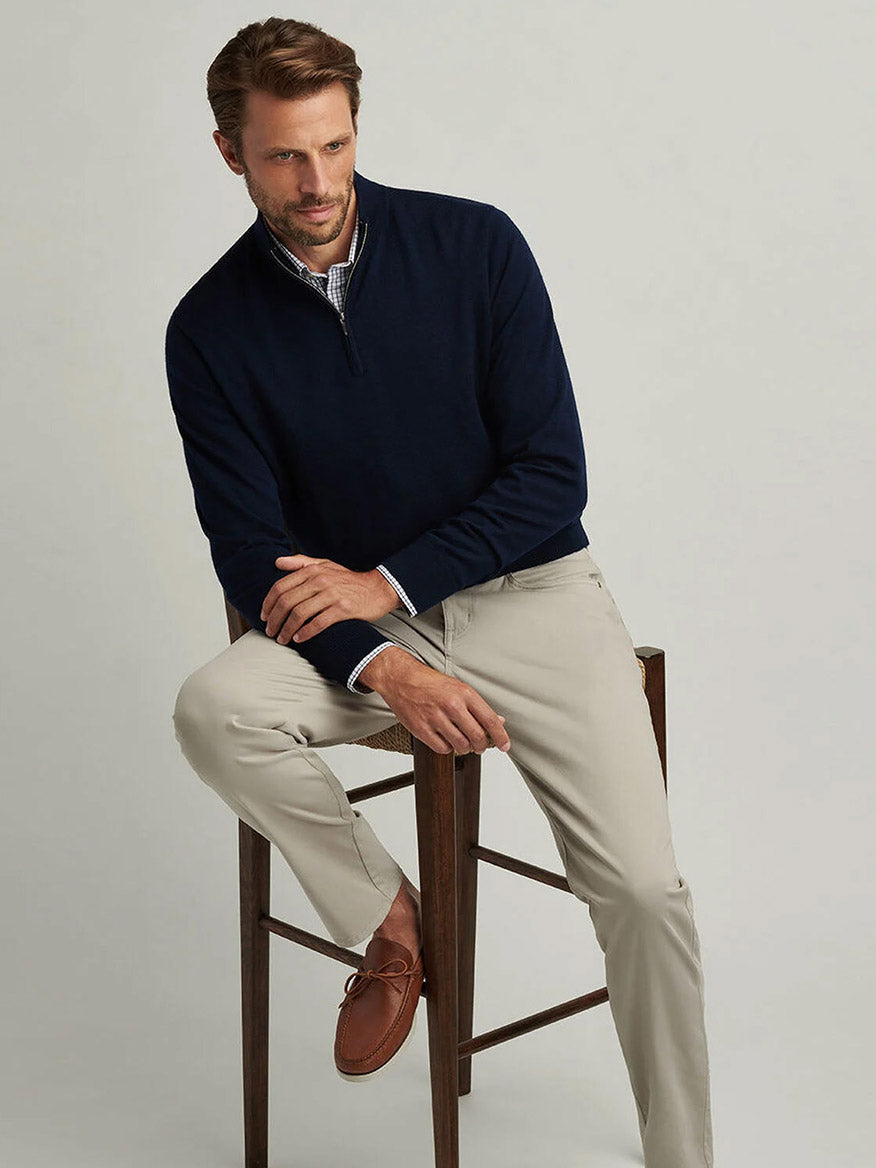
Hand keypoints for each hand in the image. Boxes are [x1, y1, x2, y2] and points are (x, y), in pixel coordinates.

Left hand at [260, 554, 398, 644]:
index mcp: (312, 570)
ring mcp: (332, 594)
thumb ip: (301, 562)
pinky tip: (299, 639)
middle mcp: (321, 580)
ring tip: (282, 639)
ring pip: (299, 614)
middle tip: (270, 631)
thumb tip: (277, 562)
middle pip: (287, 602)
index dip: (268, 604)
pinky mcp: (343, 609)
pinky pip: (318, 623)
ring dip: (287, 629)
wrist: (378, 589)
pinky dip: (305, 633)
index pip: (280, 587)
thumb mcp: (326, 565)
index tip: (264, 616)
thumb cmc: (349, 580)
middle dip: (275, 619)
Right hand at [359, 647, 510, 755]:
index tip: (505, 746)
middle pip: (477, 737)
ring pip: (461, 745)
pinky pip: (443, 748)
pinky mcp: (422, 729)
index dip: (501, 736)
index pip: (490, 720)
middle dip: (483, 746)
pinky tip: (447, 740)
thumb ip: (478, 706)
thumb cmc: (430, 682)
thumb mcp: (458, 687)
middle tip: (481, 747)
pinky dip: (448, 748)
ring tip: (463, 742)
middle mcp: (451, 705)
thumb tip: (498, 721)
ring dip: (466, 748)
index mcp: (464, 693)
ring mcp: (435, 718)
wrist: (401, 679)